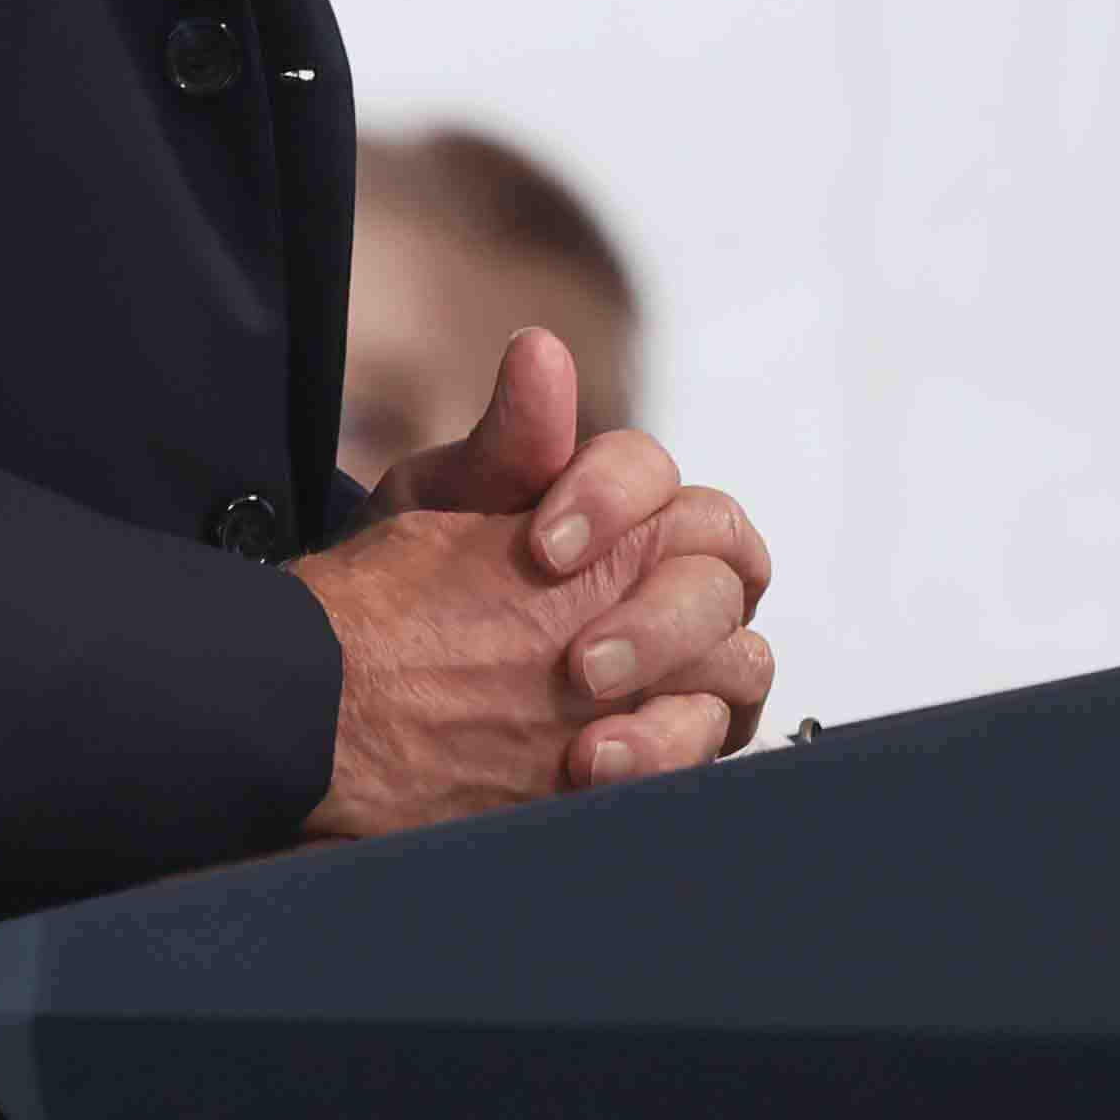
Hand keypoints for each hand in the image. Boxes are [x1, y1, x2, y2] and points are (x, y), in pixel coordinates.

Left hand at [293, 330, 776, 832]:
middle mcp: (676, 572)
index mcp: (626, 503)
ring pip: (738, 660)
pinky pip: (710, 742)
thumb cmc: (423, 579)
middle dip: (655, 618)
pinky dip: (661, 756)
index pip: (654, 476)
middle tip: (579, 664)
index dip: (612, 500)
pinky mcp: (677, 733)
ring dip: (669, 694)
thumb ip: (508, 443)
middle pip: (720, 569)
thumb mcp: (446, 507)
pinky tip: (594, 769)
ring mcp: (689, 658)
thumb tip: (539, 350)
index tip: (543, 545)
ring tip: (590, 741)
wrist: (381, 685)